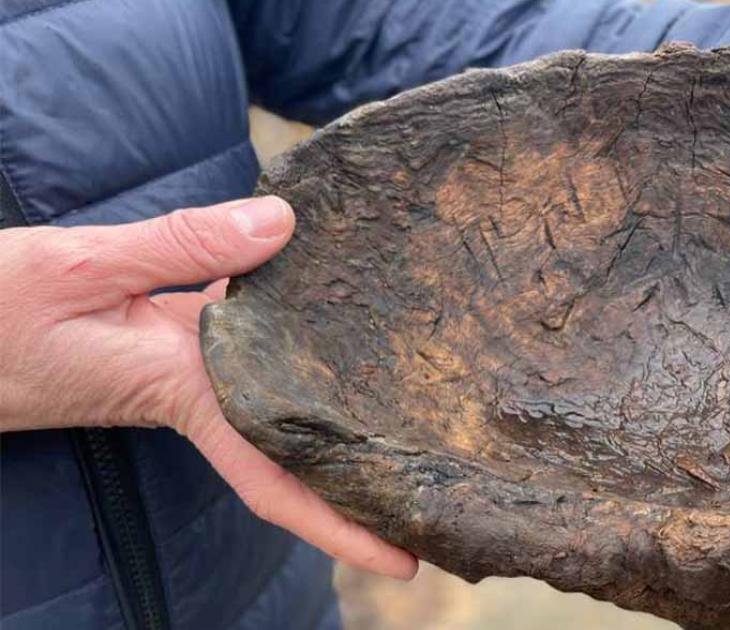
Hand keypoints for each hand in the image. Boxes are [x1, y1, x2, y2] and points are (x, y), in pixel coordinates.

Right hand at [0, 197, 416, 578]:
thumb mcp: (84, 266)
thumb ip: (184, 245)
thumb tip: (283, 227)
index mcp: (181, 391)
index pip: (275, 476)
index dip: (340, 524)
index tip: (405, 559)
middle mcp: (196, 393)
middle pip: (296, 456)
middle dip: (361, 484)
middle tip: (443, 494)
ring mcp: (188, 373)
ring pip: (282, 409)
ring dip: (339, 423)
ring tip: (419, 421)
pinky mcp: (176, 347)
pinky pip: (255, 362)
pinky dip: (298, 354)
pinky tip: (337, 330)